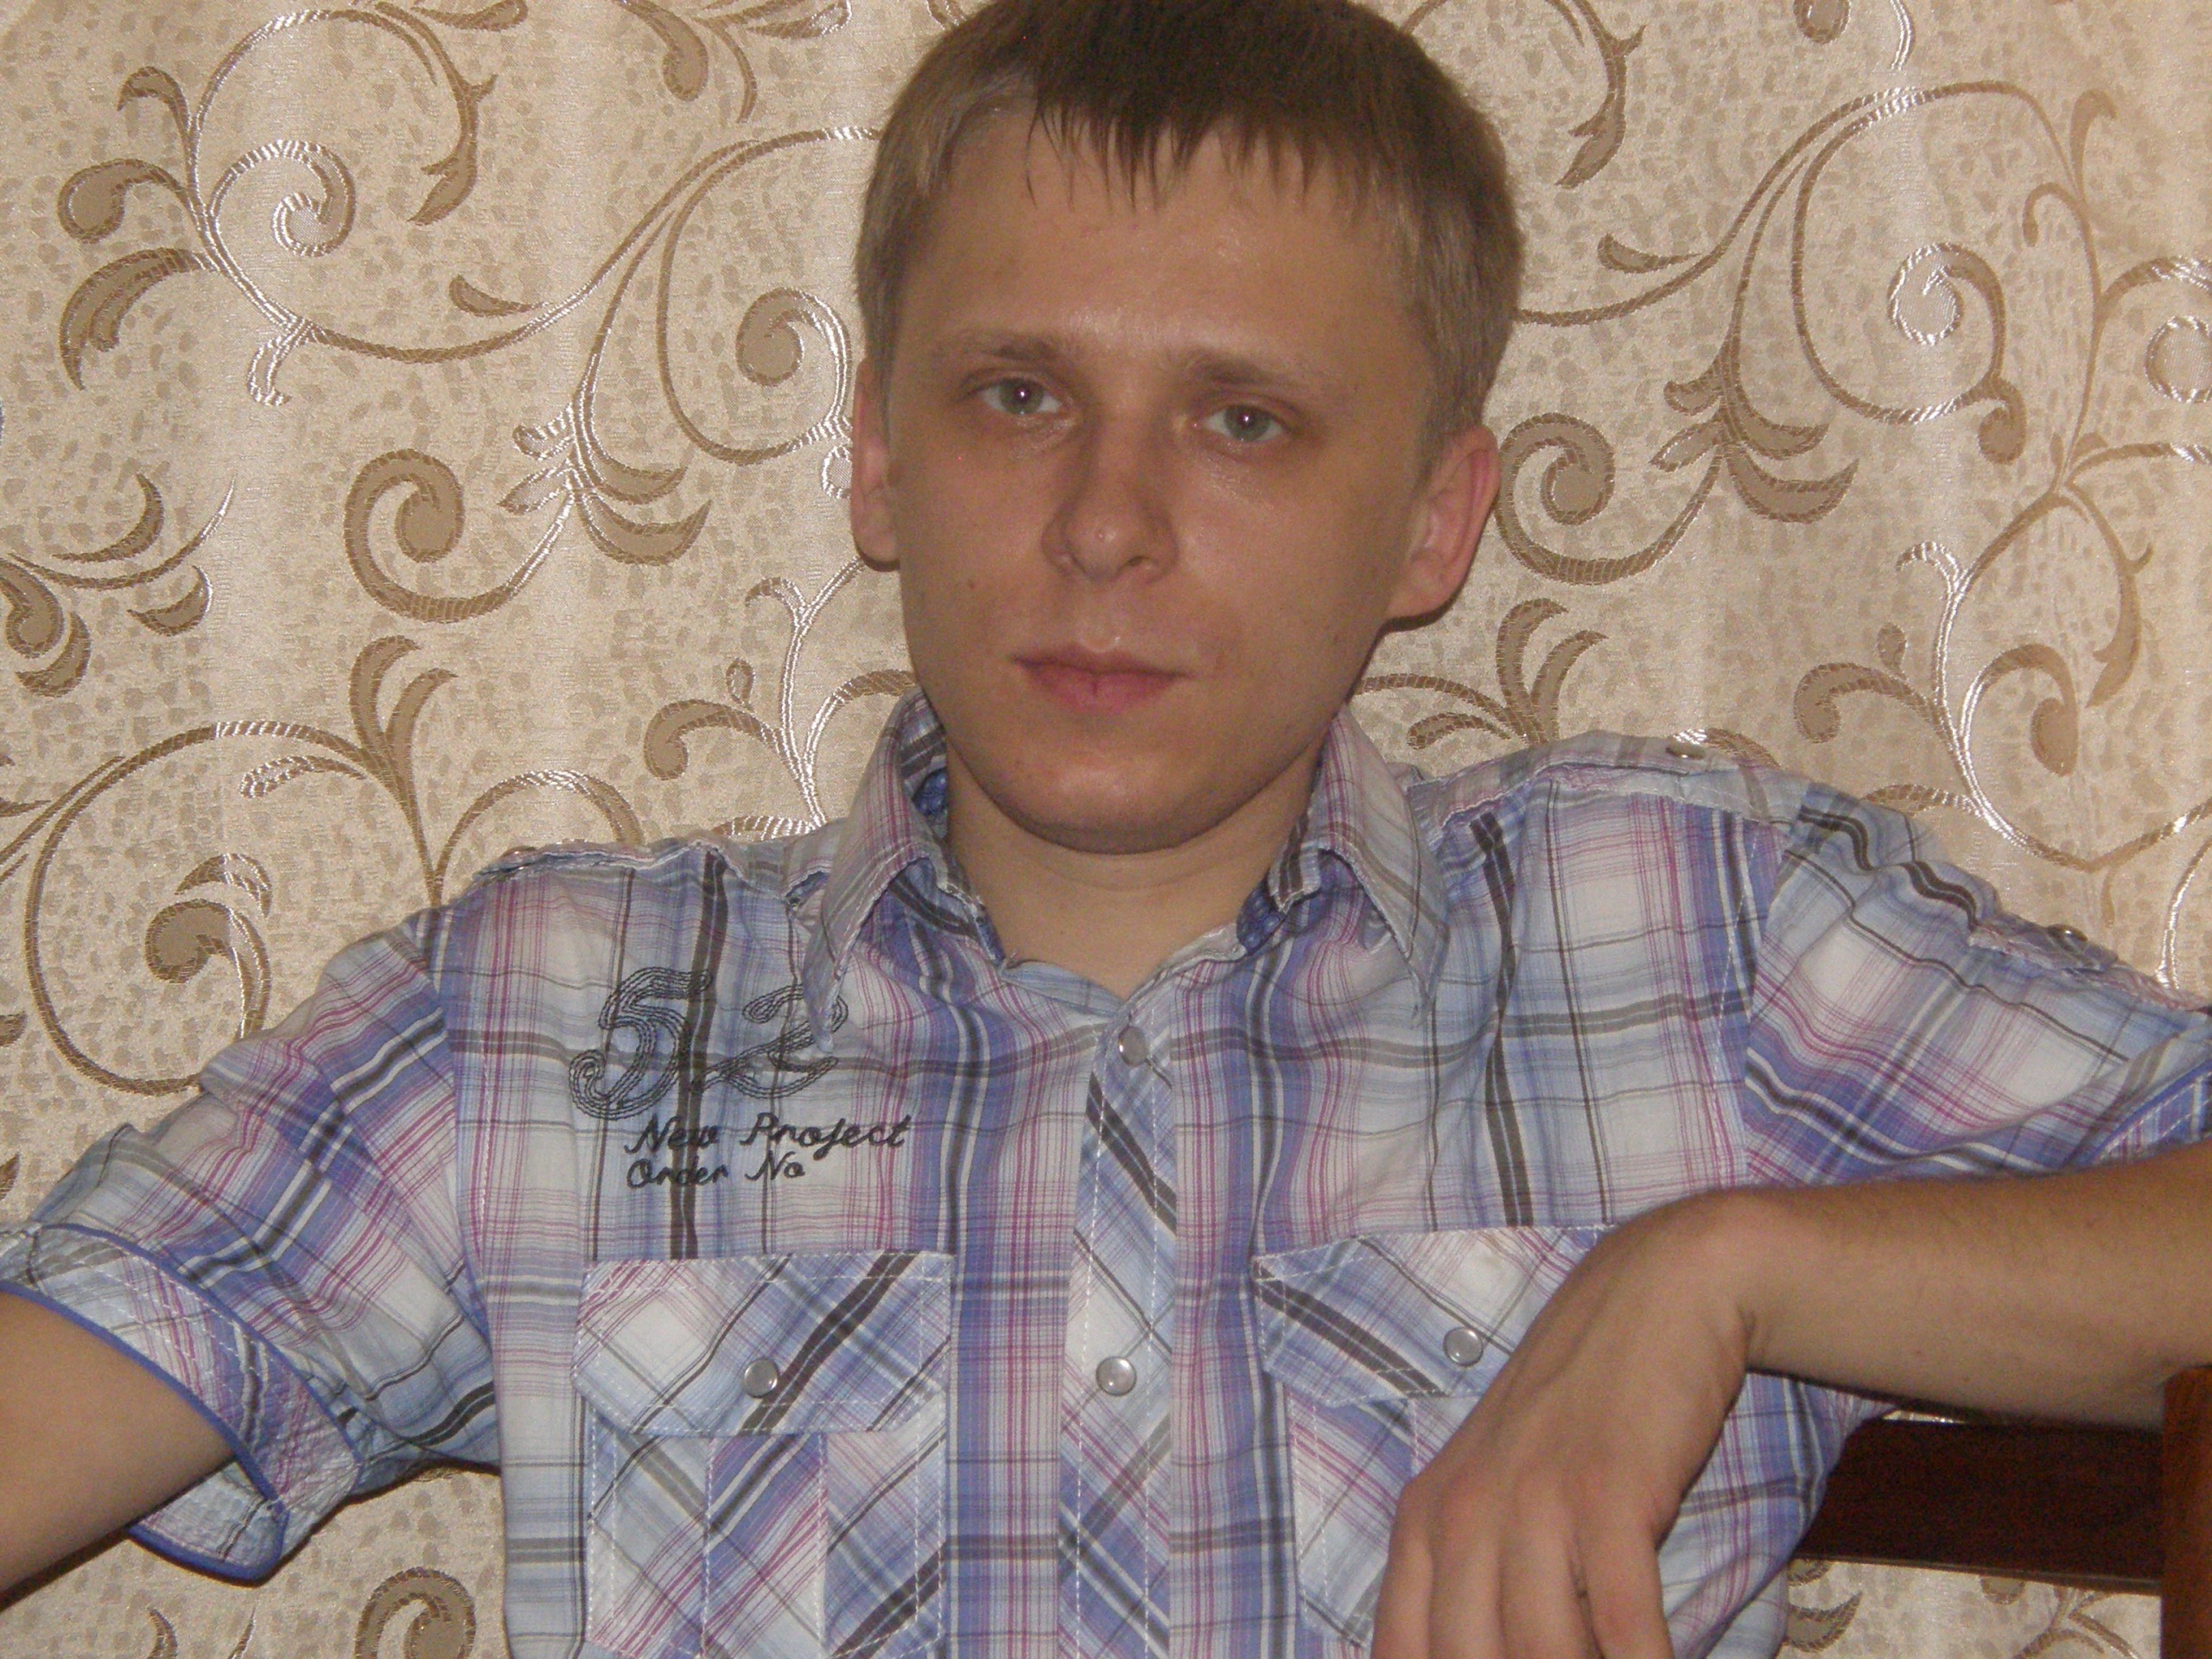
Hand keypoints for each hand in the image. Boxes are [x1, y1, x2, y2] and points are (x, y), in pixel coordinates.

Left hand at [1371, 1200, 1752, 1658]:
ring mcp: (1531, 1502)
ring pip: (1543, 1654)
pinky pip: (1623, 1626)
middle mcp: (1462, 1514)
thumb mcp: (1502, 1488)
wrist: (1650, 1297)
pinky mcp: (1605, 1495)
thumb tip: (1481, 1649)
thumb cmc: (1580, 1411)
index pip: (1400, 1653)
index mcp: (1424, 1520)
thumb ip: (1479, 1578)